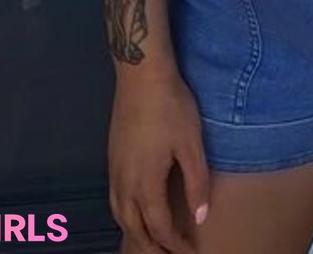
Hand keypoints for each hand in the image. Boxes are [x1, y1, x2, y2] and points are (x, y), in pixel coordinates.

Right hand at [108, 67, 210, 253]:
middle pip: (134, 228)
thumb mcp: (191, 144)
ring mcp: (114, 170)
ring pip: (120, 215)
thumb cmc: (171, 107)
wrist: (141, 76)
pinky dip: (125, 216)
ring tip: (151, 243)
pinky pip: (115, 200)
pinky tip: (135, 211)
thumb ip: (196, 182)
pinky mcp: (112, 157)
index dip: (174, 245)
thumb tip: (200, 217)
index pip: (159, 227)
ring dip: (135, 234)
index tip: (189, 253)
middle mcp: (124, 183)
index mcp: (145, 184)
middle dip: (151, 248)